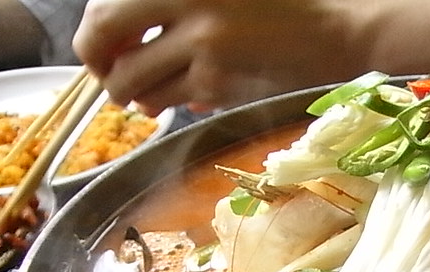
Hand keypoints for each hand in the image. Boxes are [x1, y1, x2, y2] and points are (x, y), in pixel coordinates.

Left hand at [73, 0, 363, 114]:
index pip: (107, 1)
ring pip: (136, 76)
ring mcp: (201, 39)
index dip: (95, 28)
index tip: (102, 46)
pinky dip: (167, 103)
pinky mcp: (219, 78)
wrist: (334, 34)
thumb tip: (112, 33)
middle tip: (109, 77)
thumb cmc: (282, 8)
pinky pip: (172, 98)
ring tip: (143, 96)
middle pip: (105, 31)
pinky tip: (178, 99)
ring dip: (132, 92)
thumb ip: (175, 6)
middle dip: (99, 62)